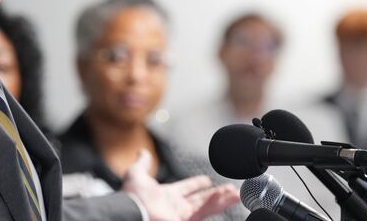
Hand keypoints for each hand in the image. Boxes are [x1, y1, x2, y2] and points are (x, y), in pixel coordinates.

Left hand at [122, 149, 239, 220]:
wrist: (130, 212)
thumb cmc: (131, 198)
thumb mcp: (136, 175)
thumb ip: (142, 164)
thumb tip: (142, 152)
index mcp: (167, 196)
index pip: (187, 189)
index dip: (197, 184)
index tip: (206, 180)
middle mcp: (176, 207)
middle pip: (202, 200)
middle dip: (217, 195)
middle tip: (231, 189)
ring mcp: (182, 216)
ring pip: (207, 207)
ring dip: (222, 200)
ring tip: (236, 194)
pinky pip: (203, 211)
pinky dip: (214, 204)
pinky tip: (225, 196)